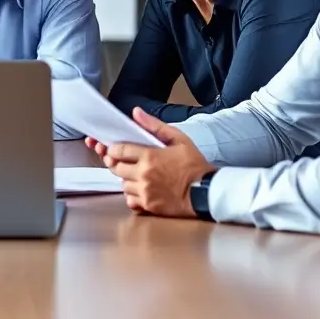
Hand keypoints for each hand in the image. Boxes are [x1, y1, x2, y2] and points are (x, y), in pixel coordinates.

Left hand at [85, 108, 214, 217]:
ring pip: (122, 184)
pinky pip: (130, 200)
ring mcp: (145, 192)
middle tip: (125, 161)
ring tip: (137, 174)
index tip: (117, 149)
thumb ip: (155, 125)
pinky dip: (132, 195)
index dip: (114, 149)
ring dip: (126, 178)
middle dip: (117, 163)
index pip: (118, 150)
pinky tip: (141, 189)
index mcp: (149, 157)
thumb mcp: (179, 139)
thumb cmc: (194, 165)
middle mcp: (143, 175)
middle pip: (116, 168)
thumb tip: (136, 112)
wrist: (206, 192)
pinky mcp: (148, 205)